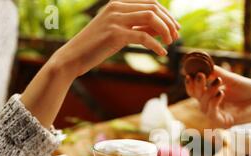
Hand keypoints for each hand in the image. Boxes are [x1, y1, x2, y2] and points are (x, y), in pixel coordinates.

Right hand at [52, 0, 179, 78]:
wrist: (74, 56)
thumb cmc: (97, 46)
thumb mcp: (119, 33)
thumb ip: (138, 27)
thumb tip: (162, 29)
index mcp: (118, 4)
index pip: (150, 3)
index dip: (167, 15)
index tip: (176, 28)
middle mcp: (117, 7)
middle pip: (153, 8)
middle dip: (169, 22)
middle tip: (176, 37)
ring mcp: (115, 19)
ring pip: (151, 18)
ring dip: (165, 31)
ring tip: (170, 43)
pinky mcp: (115, 34)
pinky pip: (144, 36)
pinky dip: (156, 45)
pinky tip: (162, 53)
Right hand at [185, 66, 250, 127]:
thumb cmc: (249, 89)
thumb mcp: (230, 78)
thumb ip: (215, 73)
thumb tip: (200, 64)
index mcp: (212, 95)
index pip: (195, 91)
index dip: (190, 83)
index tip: (190, 72)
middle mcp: (213, 106)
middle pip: (196, 98)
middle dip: (196, 86)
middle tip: (200, 75)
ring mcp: (218, 115)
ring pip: (203, 106)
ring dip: (208, 92)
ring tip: (218, 82)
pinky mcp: (225, 123)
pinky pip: (212, 115)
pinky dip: (214, 103)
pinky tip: (221, 93)